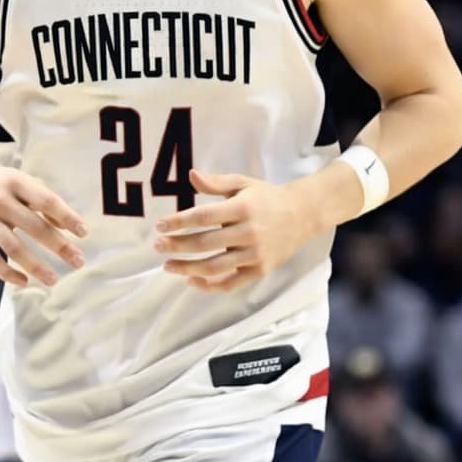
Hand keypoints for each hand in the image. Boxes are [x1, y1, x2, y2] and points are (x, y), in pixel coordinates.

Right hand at [0, 164, 86, 286]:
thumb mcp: (21, 181)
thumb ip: (44, 199)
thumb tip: (68, 226)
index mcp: (16, 182)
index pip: (46, 200)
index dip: (66, 216)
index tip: (84, 233)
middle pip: (33, 226)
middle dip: (58, 246)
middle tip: (78, 261)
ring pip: (12, 247)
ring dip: (35, 266)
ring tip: (53, 280)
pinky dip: (6, 273)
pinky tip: (23, 281)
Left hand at [154, 170, 318, 291]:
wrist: (303, 214)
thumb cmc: (266, 197)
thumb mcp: (243, 183)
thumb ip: (216, 182)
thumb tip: (191, 175)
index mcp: (242, 208)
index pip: (203, 216)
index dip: (179, 222)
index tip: (159, 226)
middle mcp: (248, 232)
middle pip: (205, 243)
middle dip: (177, 245)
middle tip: (158, 246)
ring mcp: (255, 254)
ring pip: (214, 266)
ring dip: (187, 268)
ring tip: (168, 265)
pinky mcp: (260, 270)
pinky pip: (231, 283)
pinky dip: (210, 286)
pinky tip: (191, 280)